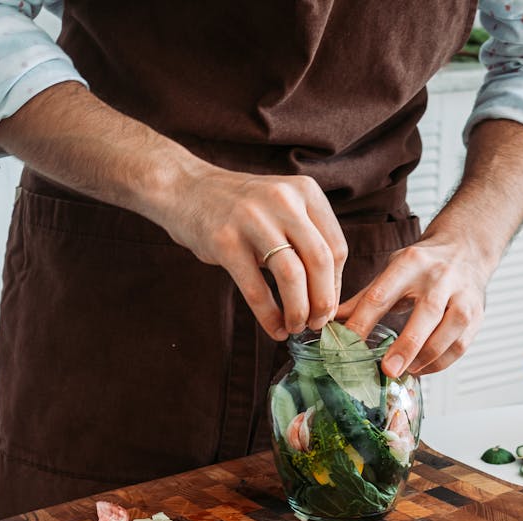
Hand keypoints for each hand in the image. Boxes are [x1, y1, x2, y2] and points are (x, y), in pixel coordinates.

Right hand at [170, 165, 347, 340]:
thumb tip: (328, 295)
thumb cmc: (240, 209)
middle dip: (323, 302)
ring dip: (299, 311)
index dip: (336, 286)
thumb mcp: (281, 208)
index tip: (328, 308)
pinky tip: (275, 329)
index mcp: (304, 192)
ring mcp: (253, 219)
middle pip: (320, 261)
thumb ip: (306, 239)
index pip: (336, 247)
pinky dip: (269, 317)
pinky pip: (257, 289)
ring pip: (292, 276)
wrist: (186, 189)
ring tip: (295, 327)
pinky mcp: (225, 241)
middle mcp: (283, 200)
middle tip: (318, 324)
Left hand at [338, 234, 490, 378]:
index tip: (348, 344)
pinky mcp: (477, 315)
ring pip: (448, 333)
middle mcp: (440, 277)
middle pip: (426, 314)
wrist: (467, 250)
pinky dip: (439, 364)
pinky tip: (422, 368)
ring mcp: (462, 296)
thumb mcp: (391, 271)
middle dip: (406, 345)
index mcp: (410, 263)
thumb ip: (363, 299)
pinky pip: (460, 346)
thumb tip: (328, 322)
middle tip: (387, 370)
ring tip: (405, 371)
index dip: (363, 321)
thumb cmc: (422, 265)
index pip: (382, 294)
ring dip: (425, 358)